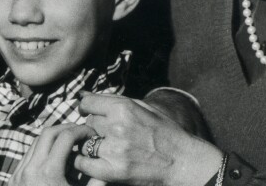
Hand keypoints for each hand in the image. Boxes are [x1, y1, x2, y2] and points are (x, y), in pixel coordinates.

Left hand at [10, 123, 95, 185]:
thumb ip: (98, 183)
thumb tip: (108, 165)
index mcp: (49, 172)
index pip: (65, 137)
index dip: (81, 130)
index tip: (91, 133)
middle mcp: (31, 169)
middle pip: (48, 133)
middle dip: (66, 128)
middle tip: (79, 133)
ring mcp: (19, 173)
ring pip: (35, 143)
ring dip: (52, 139)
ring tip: (67, 145)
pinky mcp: (13, 179)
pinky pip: (27, 157)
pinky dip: (41, 152)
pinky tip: (53, 159)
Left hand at [74, 93, 222, 185]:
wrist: (183, 162)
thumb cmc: (164, 132)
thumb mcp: (142, 107)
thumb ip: (112, 100)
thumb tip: (82, 95)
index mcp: (123, 108)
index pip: (88, 103)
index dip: (86, 107)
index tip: (88, 112)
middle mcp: (117, 127)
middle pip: (88, 123)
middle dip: (94, 127)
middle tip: (106, 133)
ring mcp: (114, 150)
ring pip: (85, 142)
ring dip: (91, 144)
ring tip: (104, 148)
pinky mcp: (113, 171)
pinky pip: (83, 164)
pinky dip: (84, 163)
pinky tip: (94, 162)